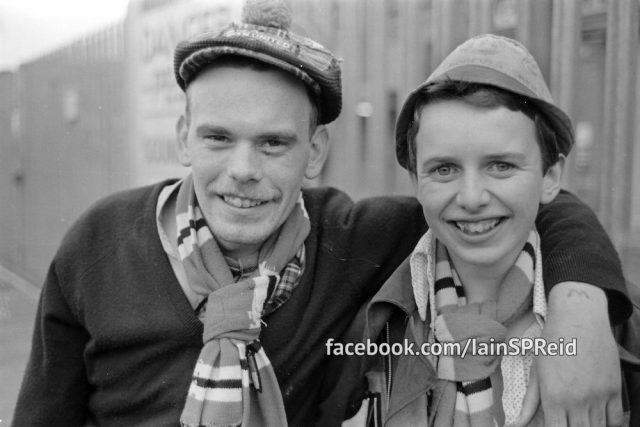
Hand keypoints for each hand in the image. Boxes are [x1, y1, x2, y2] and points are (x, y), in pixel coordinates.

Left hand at [516, 282, 622, 426]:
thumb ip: (530, 403)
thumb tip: (515, 424)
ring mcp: (598, 395)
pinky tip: (599, 419)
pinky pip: (617, 419)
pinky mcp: (614, 388)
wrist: (579, 318)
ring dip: (590, 426)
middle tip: (568, 421)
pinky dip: (609, 424)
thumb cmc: (552, 343)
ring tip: (580, 419)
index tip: (555, 426)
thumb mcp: (537, 372)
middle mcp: (577, 400)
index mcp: (554, 397)